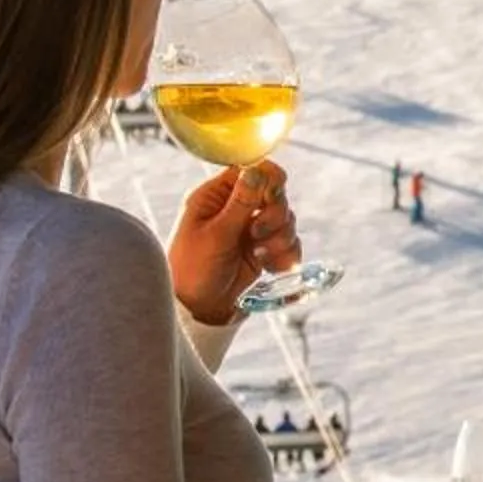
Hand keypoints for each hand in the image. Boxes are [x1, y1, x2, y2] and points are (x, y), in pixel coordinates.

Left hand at [167, 159, 300, 326]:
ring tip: (261, 256)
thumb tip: (257, 170)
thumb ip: (240, 204)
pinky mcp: (263, 251)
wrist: (196, 312)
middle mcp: (235, 209)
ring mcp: (251, 230)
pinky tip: (272, 268)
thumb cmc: (193, 271)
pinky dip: (286, 254)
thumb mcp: (216, 236)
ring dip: (280, 237)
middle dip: (274, 214)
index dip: (267, 180)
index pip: (250, 171)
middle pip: (274, 193)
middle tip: (257, 235)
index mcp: (216, 197)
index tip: (269, 198)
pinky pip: (289, 243)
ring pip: (285, 219)